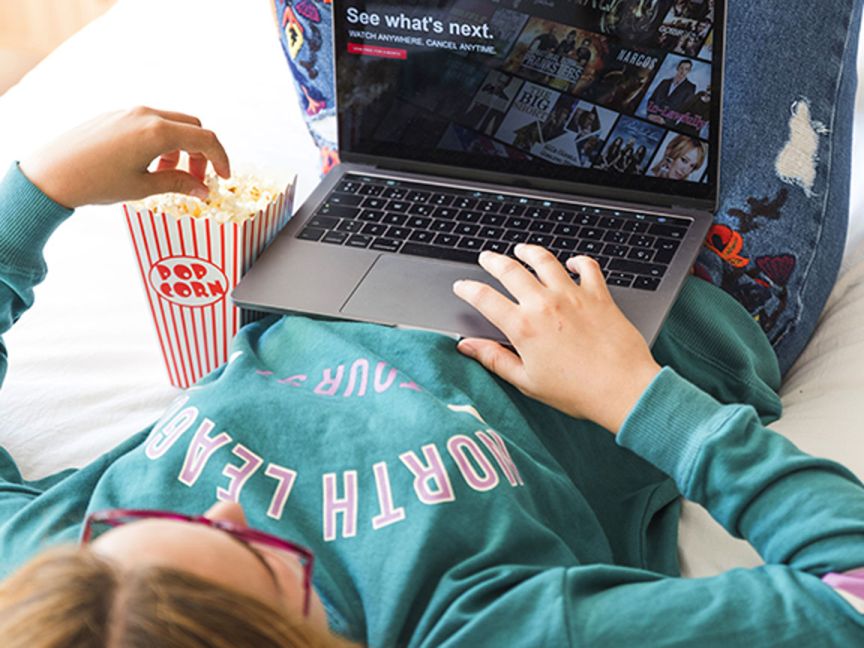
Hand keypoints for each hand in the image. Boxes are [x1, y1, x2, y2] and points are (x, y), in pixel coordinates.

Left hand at [19, 106, 230, 207]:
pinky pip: (151, 124)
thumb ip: (178, 184)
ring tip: (168, 174)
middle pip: (192, 126)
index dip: (221, 159)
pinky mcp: (117, 117)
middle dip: (201, 152)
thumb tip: (202, 189)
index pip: (205, 139)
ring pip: (172, 124)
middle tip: (197, 179)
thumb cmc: (95, 182)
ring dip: (181, 148)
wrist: (52, 173)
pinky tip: (149, 164)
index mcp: (157, 132)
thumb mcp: (143, 187)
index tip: (224, 177)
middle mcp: (146, 116)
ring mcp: (130, 113)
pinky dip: (162, 142)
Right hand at [452, 245, 660, 433]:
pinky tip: (572, 262)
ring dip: (529, 251)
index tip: (462, 286)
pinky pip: (587, 266)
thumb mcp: (527, 381)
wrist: (622, 389)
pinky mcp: (598, 295)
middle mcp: (545, 305)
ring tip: (522, 249)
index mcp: (523, 327)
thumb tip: (468, 347)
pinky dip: (578, 260)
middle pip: (510, 270)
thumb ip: (494, 359)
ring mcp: (572, 296)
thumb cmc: (576, 392)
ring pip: (545, 260)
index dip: (468, 289)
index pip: (485, 298)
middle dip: (493, 260)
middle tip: (486, 257)